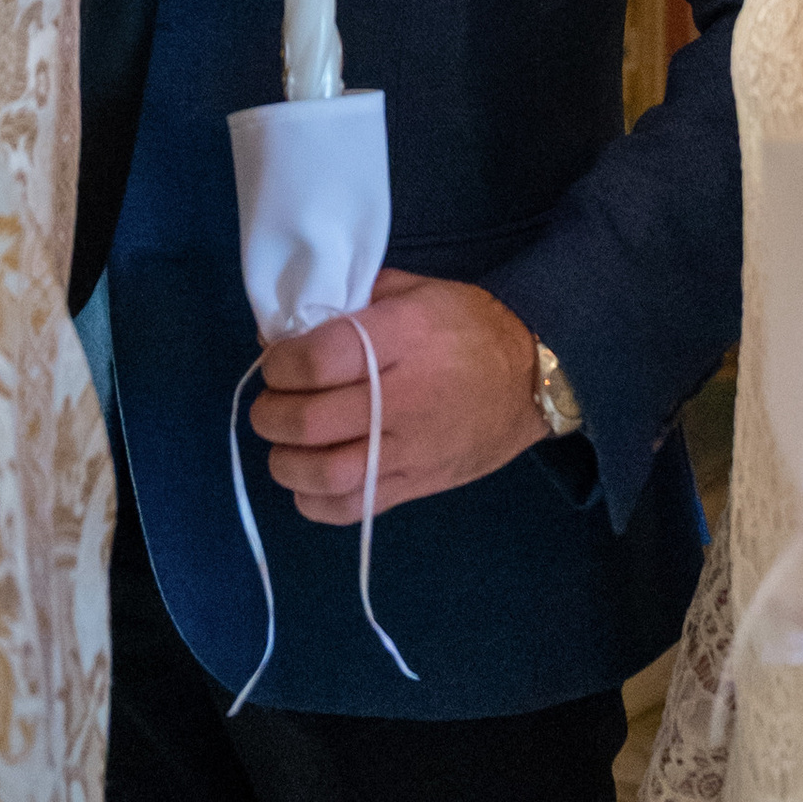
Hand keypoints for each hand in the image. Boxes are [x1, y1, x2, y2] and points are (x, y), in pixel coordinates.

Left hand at [249, 271, 542, 521]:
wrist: (532, 375)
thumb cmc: (468, 324)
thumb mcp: (414, 291)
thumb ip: (353, 303)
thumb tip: (291, 331)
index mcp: (401, 337)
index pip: (319, 360)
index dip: (281, 364)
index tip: (275, 361)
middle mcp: (403, 396)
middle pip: (313, 420)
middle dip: (272, 415)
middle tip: (270, 406)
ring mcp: (413, 447)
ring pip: (328, 474)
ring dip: (287, 463)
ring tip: (284, 447)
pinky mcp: (420, 484)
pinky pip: (356, 510)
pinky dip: (317, 503)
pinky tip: (308, 483)